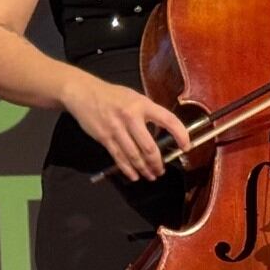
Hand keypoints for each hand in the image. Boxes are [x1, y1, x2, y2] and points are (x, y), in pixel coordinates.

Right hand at [65, 74, 190, 181]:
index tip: (186, 146)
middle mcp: (131, 117)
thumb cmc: (112, 95)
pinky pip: (119, 157)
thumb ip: (148, 112)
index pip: (168, 120)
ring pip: (134, 156)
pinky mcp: (105, 138)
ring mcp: (116, 129)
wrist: (83, 93)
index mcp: (142, 105)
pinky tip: (134, 175)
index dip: (180, 134)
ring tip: (151, 176)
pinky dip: (128, 169)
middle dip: (157, 162)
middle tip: (161, 170)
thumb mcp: (134, 97)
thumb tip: (163, 131)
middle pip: (149, 147)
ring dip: (144, 169)